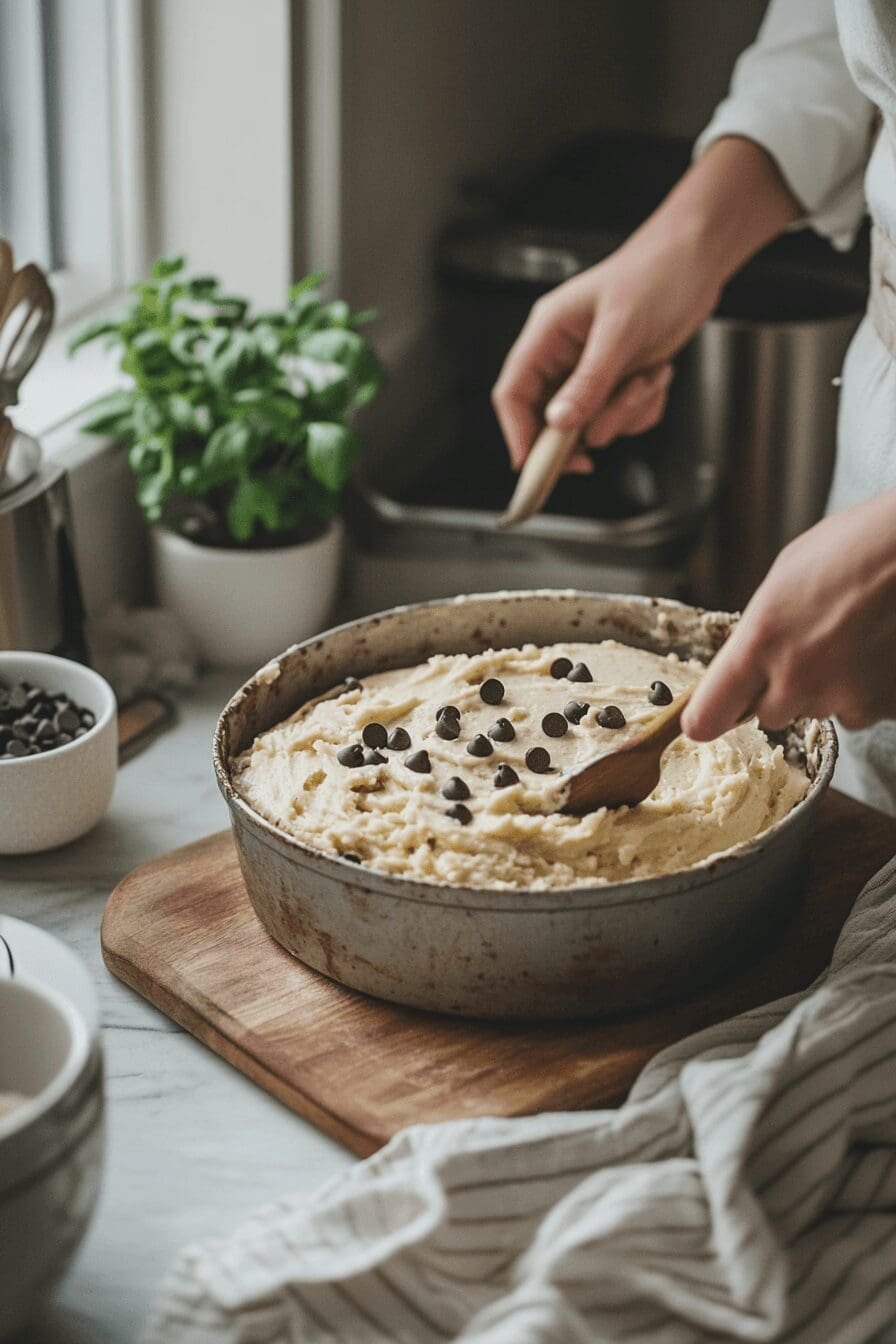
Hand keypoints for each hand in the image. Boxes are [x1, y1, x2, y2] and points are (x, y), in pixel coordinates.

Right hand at [491, 231, 712, 471]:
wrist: (699, 261)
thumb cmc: (657, 275)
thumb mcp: (620, 331)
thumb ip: (589, 381)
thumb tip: (560, 423)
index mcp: (548, 334)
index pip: (513, 393)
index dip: (517, 433)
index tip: (532, 467)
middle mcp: (563, 356)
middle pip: (550, 420)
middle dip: (585, 427)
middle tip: (608, 431)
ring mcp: (591, 371)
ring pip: (592, 424)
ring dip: (624, 413)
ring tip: (648, 378)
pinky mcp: (618, 381)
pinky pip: (622, 419)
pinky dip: (644, 408)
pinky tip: (658, 374)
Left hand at [682, 491, 895, 740]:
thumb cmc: (857, 546)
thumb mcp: (785, 576)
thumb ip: (760, 628)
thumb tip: (747, 657)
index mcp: (760, 642)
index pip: (708, 715)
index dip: (707, 717)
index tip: (708, 717)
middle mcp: (797, 680)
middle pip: (769, 714)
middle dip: (782, 689)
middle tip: (809, 646)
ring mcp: (844, 698)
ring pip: (820, 710)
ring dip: (829, 687)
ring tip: (854, 638)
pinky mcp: (884, 707)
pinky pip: (863, 710)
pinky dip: (869, 689)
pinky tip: (879, 649)